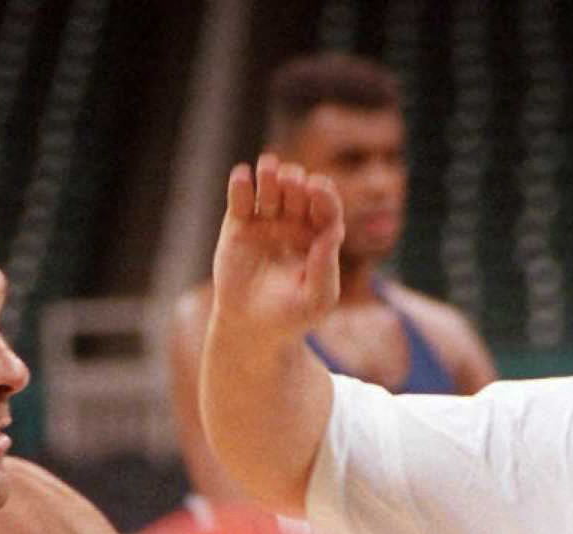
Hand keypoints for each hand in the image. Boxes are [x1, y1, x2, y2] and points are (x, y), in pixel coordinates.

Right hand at [210, 153, 344, 339]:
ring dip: (270, 176)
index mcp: (319, 236)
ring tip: (269, 167)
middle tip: (290, 180)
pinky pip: (240, 201)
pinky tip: (241, 176)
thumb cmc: (291, 316)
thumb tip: (334, 233)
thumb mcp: (317, 300)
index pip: (326, 208)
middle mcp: (295, 223)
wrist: (251, 327)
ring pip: (270, 190)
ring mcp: (266, 221)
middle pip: (298, 192)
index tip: (317, 187)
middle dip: (296, 182)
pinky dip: (240, 186)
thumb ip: (326, 269)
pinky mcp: (239, 225)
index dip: (323, 195)